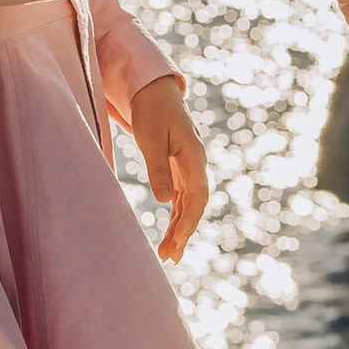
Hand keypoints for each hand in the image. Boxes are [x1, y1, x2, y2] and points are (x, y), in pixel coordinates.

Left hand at [127, 75, 208, 263]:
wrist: (155, 91)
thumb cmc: (152, 111)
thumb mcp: (150, 138)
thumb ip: (158, 169)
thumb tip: (164, 200)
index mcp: (194, 156)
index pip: (197, 196)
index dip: (189, 221)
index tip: (177, 241)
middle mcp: (196, 165)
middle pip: (195, 205)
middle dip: (184, 232)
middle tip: (170, 257)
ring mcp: (189, 169)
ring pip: (188, 205)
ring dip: (179, 229)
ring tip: (168, 255)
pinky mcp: (179, 171)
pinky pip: (180, 199)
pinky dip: (175, 218)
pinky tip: (170, 236)